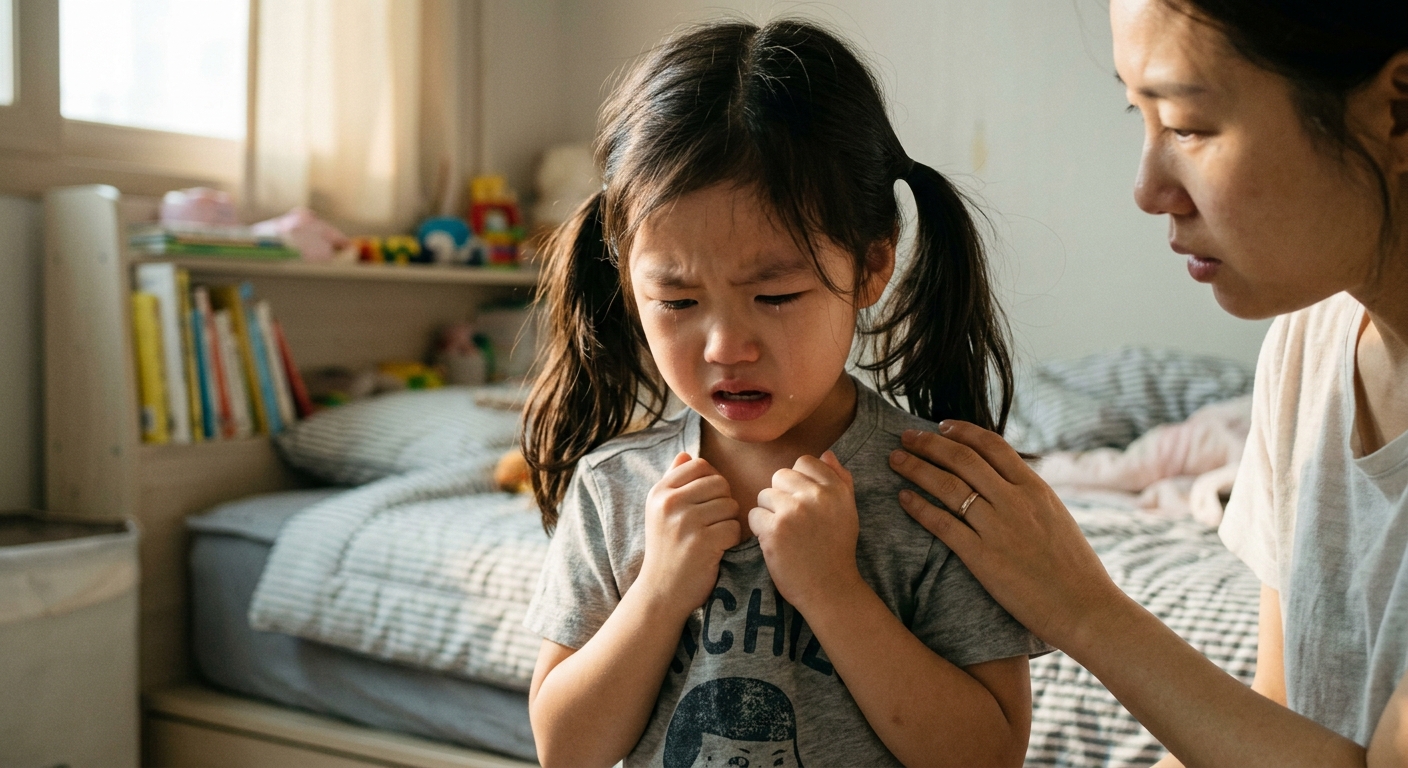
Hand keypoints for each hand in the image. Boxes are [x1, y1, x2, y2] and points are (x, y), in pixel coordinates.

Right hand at [638, 453, 741, 614]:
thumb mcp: (659, 512)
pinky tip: (718, 550)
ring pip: (730, 505)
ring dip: (729, 522)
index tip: (706, 502)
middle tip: (713, 523)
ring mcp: (685, 522)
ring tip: (714, 537)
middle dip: (724, 502)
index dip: (712, 481)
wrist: (660, 592)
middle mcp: (669, 503)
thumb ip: (673, 482)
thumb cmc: (667, 549)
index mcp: (659, 492)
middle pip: (719, 483)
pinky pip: (734, 528)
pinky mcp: (702, 542)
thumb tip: (686, 455)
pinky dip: (732, 540)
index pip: (700, 465)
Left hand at [749, 451, 864, 612]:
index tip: (801, 501)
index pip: (804, 462)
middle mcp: (816, 496)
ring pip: (764, 495)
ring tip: (784, 532)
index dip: (798, 481)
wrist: (829, 588)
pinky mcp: (774, 530)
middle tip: (791, 520)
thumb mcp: (848, 511)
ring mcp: (793, 512)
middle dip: (780, 495)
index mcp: (836, 489)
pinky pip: (753, 515)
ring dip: (768, 513)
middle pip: (780, 475)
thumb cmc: (836, 550)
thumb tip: (826, 454)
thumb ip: (840, 480)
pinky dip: (759, 529)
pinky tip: (773, 542)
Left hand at [888, 422, 1123, 648]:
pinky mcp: (983, 558)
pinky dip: (920, 508)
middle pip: (963, 459)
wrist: (1086, 609)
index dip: (962, 431)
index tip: (941, 426)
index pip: (992, 446)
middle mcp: (1016, 501)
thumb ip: (1031, 497)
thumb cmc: (1075, 570)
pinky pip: (944, 525)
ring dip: (917, 468)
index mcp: (1036, 488)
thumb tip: (1011, 482)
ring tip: (895, 459)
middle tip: (906, 435)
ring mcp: (999, 528)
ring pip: (948, 486)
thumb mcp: (1057, 518)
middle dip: (930, 443)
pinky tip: (902, 499)